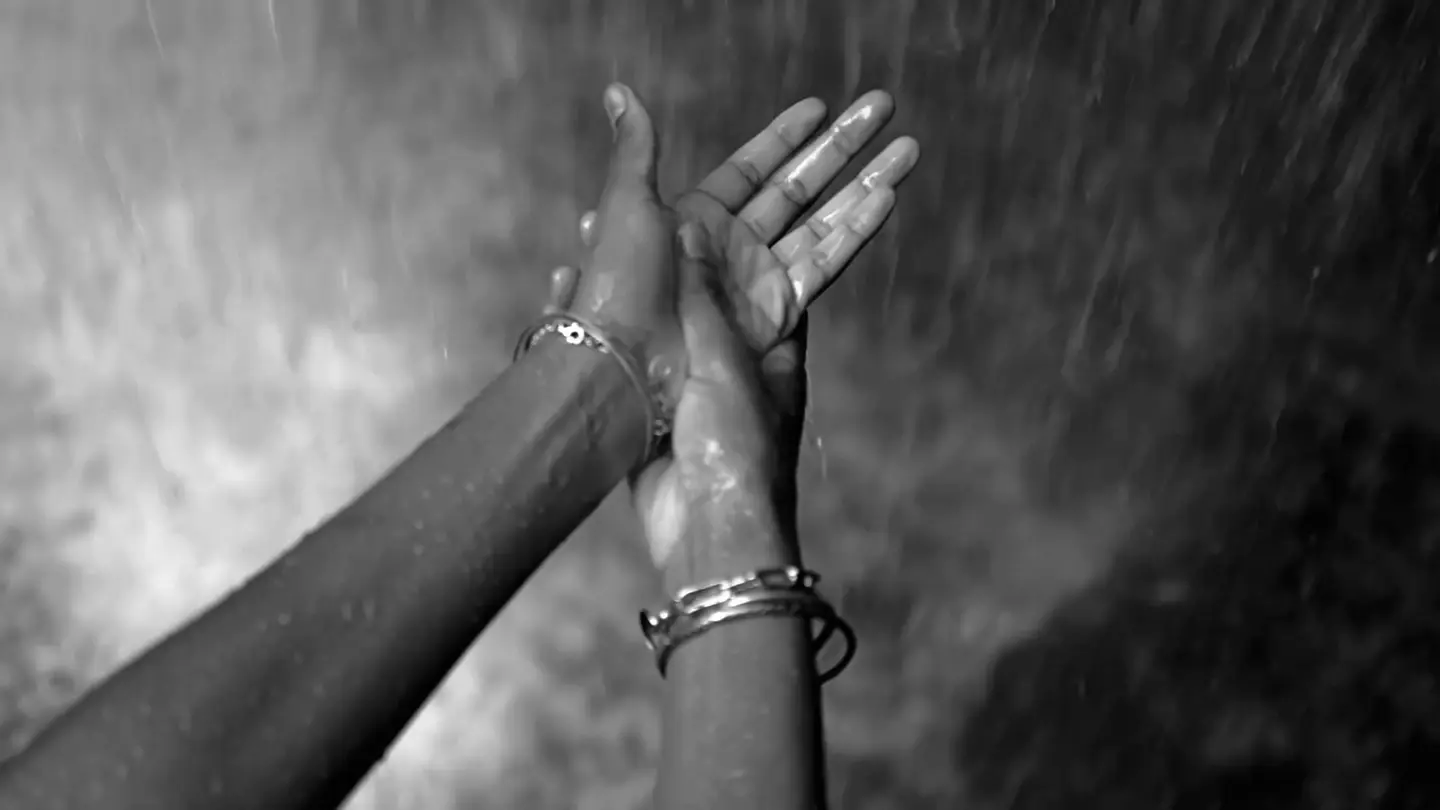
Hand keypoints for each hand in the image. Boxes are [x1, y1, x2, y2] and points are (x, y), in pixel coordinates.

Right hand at [551, 89, 919, 563]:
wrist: (706, 530)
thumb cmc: (737, 448)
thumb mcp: (728, 363)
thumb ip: (706, 295)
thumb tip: (688, 227)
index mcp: (777, 333)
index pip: (806, 251)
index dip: (828, 204)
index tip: (824, 152)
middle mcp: (740, 343)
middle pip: (741, 261)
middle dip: (728, 214)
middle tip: (718, 161)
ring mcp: (695, 367)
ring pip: (671, 296)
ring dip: (643, 257)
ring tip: (601, 215)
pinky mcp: (654, 394)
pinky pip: (633, 337)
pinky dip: (611, 304)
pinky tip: (572, 281)